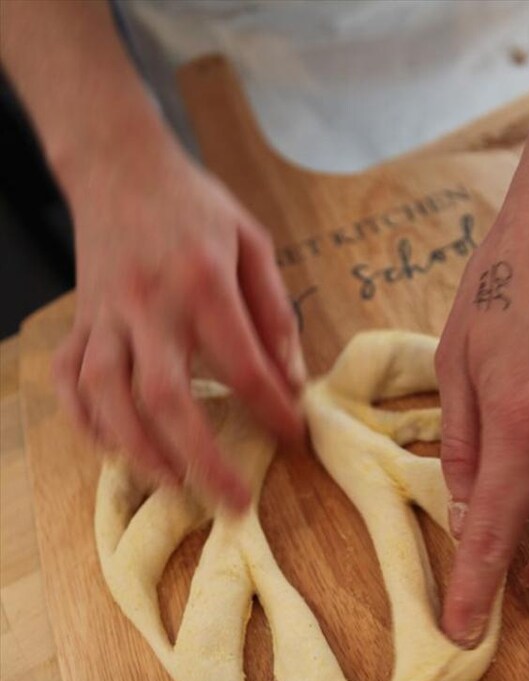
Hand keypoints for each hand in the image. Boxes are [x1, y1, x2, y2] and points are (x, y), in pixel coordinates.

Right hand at [54, 130, 304, 508]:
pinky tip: (110, 447)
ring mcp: (104, 317)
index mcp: (202, 284)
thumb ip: (274, 312)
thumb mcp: (253, 243)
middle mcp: (148, 305)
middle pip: (167, 399)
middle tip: (231, 501)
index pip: (243, 367)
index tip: (294, 439)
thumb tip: (291, 378)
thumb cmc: (195, 207)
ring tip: (172, 484)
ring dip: (138, 451)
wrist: (119, 164)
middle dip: (203, 458)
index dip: (273, 411)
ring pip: (108, 398)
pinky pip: (68, 379)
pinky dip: (83, 420)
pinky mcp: (79, 322)